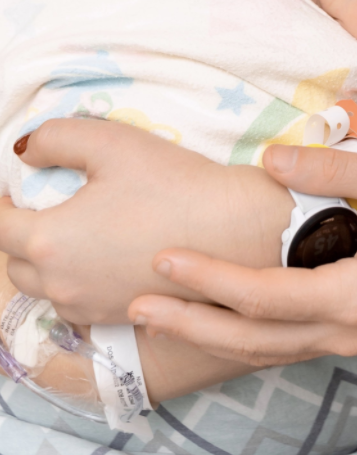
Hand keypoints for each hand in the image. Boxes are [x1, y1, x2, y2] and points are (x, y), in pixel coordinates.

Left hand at [0, 118, 292, 323]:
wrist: (235, 232)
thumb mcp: (110, 141)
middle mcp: (60, 285)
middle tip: (52, 199)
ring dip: (49, 258)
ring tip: (83, 223)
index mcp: (48, 241)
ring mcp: (88, 307)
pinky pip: (77, 299)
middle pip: (15, 260)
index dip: (4, 202)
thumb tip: (25, 151)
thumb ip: (54, 138)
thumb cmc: (173, 184)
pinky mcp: (115, 317)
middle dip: (23, 230)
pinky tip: (111, 248)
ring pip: (45, 285)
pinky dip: (78, 276)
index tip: (21, 184)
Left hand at [129, 144, 356, 366]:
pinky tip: (219, 321)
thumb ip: (333, 168)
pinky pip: (285, 345)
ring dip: (210, 335)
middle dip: (191, 322)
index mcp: (353, 295)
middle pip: (251, 339)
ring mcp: (348, 341)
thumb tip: (272, 159)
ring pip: (264, 350)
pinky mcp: (351, 336)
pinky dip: (244, 337)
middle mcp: (344, 330)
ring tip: (162, 315)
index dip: (210, 279)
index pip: (263, 295)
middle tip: (138, 303)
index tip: (167, 258)